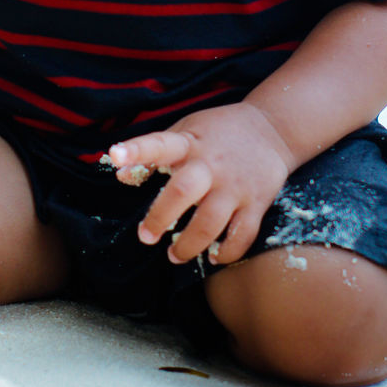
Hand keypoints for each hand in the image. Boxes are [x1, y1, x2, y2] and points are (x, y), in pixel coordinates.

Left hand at [107, 103, 294, 264]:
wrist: (272, 128)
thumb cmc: (219, 131)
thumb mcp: (185, 130)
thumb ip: (155, 153)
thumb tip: (121, 175)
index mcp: (190, 142)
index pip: (159, 145)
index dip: (137, 151)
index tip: (115, 156)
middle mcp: (211, 165)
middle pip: (181, 192)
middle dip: (159, 218)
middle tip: (146, 236)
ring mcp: (235, 186)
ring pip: (210, 223)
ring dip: (188, 245)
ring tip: (173, 254)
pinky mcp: (256, 203)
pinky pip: (242, 236)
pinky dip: (226, 252)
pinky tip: (212, 257)